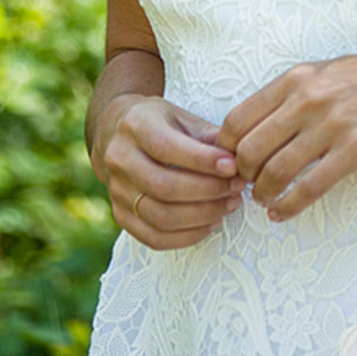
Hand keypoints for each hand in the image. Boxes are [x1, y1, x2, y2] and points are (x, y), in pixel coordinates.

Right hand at [95, 95, 244, 249]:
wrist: (117, 134)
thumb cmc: (160, 124)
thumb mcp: (183, 117)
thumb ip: (210, 137)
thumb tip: (239, 160)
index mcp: (136, 126)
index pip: (166, 148)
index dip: (202, 161)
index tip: (233, 166)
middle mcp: (119, 159)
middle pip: (164, 186)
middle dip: (208, 191)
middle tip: (236, 188)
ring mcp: (116, 191)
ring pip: (160, 216)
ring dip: (202, 216)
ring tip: (229, 204)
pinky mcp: (120, 215)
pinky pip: (153, 238)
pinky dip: (187, 236)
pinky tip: (210, 223)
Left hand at [217, 32, 356, 221]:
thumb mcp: (330, 72)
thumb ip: (295, 95)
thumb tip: (261, 128)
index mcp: (296, 78)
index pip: (236, 120)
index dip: (226, 150)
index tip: (233, 164)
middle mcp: (307, 99)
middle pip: (247, 150)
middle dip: (241, 176)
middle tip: (248, 185)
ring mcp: (331, 125)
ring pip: (273, 172)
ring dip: (263, 194)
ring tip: (266, 200)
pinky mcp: (356, 150)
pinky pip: (308, 188)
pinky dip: (288, 207)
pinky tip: (283, 213)